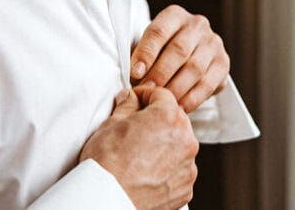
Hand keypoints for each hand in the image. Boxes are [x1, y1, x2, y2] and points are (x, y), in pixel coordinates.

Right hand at [80, 86, 198, 209]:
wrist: (107, 199)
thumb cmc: (107, 163)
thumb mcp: (111, 123)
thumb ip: (127, 105)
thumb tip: (130, 98)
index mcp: (169, 117)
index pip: (162, 95)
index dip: (145, 95)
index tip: (136, 101)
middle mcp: (186, 140)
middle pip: (175, 120)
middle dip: (157, 121)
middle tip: (136, 129)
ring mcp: (188, 166)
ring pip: (179, 146)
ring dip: (165, 145)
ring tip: (141, 155)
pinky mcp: (185, 188)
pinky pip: (179, 170)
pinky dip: (167, 169)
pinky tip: (148, 172)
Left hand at [130, 5, 229, 112]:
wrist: (189, 55)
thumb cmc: (161, 52)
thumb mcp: (148, 46)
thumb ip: (139, 57)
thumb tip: (131, 78)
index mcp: (174, 15)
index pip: (159, 31)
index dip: (146, 53)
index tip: (135, 73)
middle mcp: (197, 25)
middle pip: (179, 50)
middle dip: (160, 74)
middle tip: (146, 91)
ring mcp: (213, 43)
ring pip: (194, 68)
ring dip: (175, 89)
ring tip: (161, 102)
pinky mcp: (223, 63)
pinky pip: (208, 84)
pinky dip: (191, 99)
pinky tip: (179, 107)